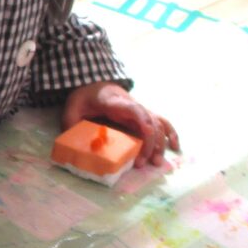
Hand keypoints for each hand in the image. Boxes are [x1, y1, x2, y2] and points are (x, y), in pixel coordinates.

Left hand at [63, 81, 178, 167]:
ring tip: (156, 162)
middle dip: (149, 143)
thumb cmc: (85, 96)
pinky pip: (161, 122)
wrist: (94, 83)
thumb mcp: (72, 107)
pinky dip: (170, 133)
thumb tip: (75, 144)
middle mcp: (131, 105)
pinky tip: (175, 146)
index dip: (142, 119)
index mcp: (114, 101)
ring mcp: (139, 110)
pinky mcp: (142, 116)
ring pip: (158, 123)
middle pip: (149, 120)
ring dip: (160, 143)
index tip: (147, 133)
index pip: (132, 108)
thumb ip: (71, 122)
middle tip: (141, 163)